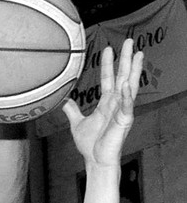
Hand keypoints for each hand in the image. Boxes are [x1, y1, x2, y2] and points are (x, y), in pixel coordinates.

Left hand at [62, 39, 143, 166]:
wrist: (95, 161)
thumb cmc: (90, 145)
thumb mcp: (77, 124)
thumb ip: (72, 111)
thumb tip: (64, 101)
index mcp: (106, 103)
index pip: (108, 79)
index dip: (108, 64)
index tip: (108, 49)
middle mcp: (116, 104)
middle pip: (122, 77)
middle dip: (126, 60)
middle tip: (130, 41)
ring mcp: (122, 111)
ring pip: (130, 87)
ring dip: (134, 70)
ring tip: (138, 54)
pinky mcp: (124, 122)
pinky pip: (127, 107)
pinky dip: (128, 96)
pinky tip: (128, 85)